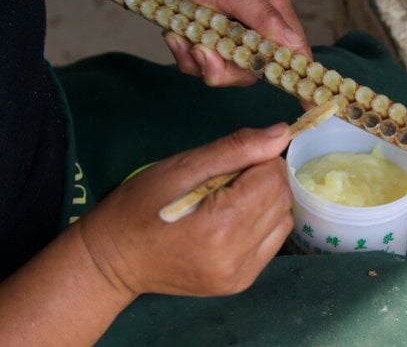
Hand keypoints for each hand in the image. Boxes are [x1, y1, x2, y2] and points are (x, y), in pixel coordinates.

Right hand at [76, 123, 293, 295]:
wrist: (114, 259)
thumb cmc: (140, 205)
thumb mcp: (183, 167)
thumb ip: (236, 149)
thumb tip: (281, 134)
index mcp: (221, 224)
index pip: (274, 177)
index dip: (259, 160)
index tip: (232, 163)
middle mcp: (237, 254)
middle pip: (282, 199)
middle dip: (264, 180)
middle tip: (226, 181)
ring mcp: (240, 273)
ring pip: (283, 221)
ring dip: (265, 203)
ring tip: (229, 202)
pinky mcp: (241, 282)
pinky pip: (272, 243)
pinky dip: (261, 225)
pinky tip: (232, 223)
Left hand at [165, 0, 311, 86]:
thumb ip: (264, 16)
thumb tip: (293, 45)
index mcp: (272, 14)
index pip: (293, 52)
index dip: (301, 79)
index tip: (310, 106)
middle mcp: (252, 30)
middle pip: (251, 71)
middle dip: (225, 70)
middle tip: (204, 54)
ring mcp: (226, 38)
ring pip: (222, 72)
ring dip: (199, 62)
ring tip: (183, 39)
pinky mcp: (201, 42)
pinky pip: (196, 65)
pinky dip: (183, 55)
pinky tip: (174, 36)